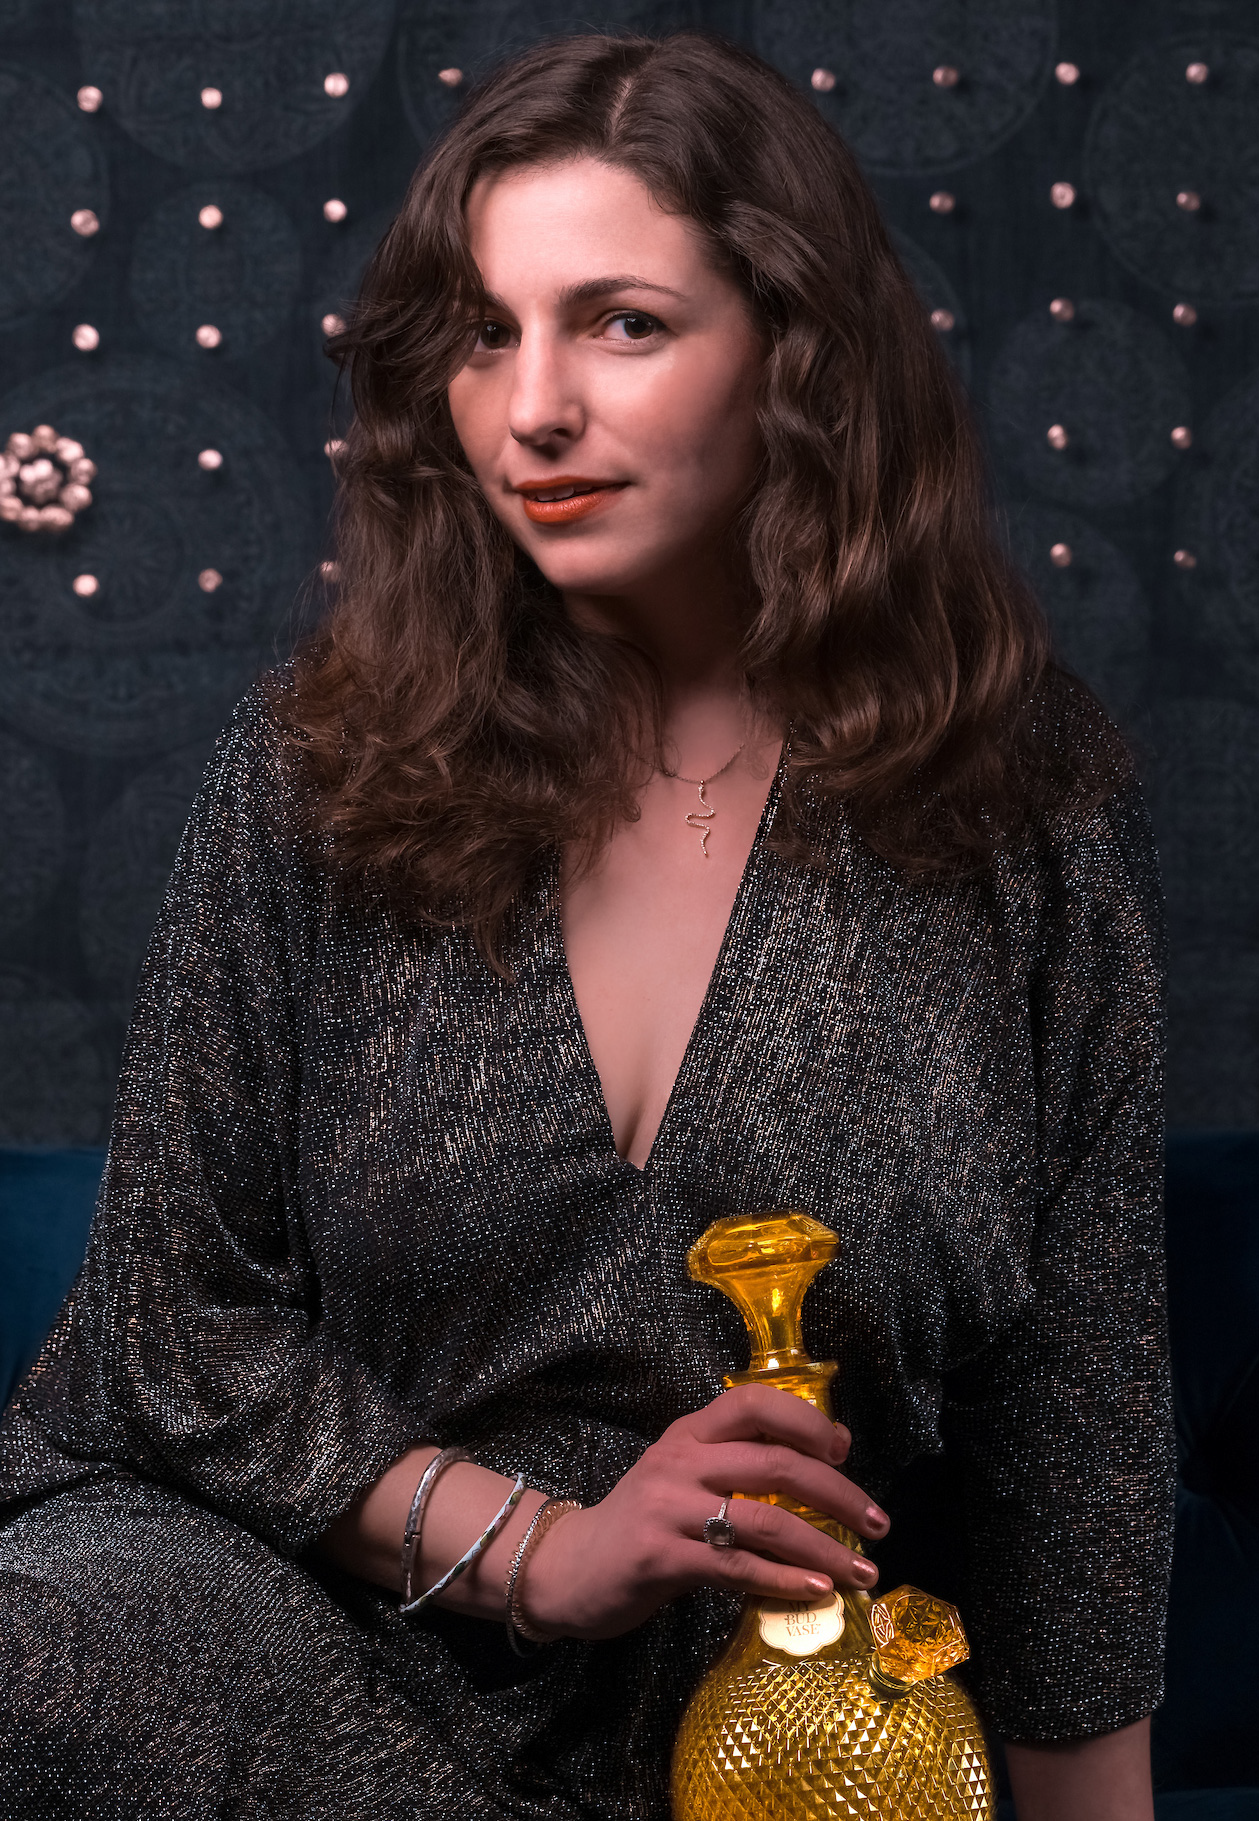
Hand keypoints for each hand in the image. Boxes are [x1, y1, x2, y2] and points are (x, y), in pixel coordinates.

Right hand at [521, 1383, 887, 1639]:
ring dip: (824, 1547)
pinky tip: (816, 1590)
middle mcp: (680, 1461)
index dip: (805, 1420)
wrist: (567, 1567)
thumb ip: (734, 1466)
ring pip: (765, 1521)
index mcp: (689, 1433)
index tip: (844, 1450)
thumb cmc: (641, 1523)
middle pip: (775, 1464)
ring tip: (862, 1570)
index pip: (754, 1402)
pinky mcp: (661, 1558)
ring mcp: (668, 1508)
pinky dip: (784, 1580)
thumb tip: (820, 1471)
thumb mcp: (681, 1477)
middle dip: (838, 1493)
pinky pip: (737, 1567)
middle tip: (878, 1523)